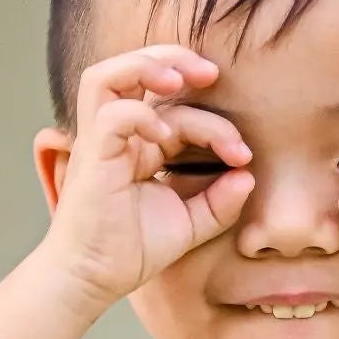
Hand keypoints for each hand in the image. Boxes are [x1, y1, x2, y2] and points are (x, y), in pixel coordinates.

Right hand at [41, 45, 253, 306]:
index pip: (176, 110)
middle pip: (132, 70)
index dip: (215, 123)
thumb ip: (218, 202)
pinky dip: (141, 114)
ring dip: (146, 66)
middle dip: (173, 58)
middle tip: (211, 72)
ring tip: (181, 78)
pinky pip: (110, 115)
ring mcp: (99, 143)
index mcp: (139, 145)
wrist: (93, 280)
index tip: (242, 155)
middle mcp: (117, 136)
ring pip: (107, 77)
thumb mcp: (189, 226)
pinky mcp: (91, 158)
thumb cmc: (131, 252)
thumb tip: (248, 176)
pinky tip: (166, 137)